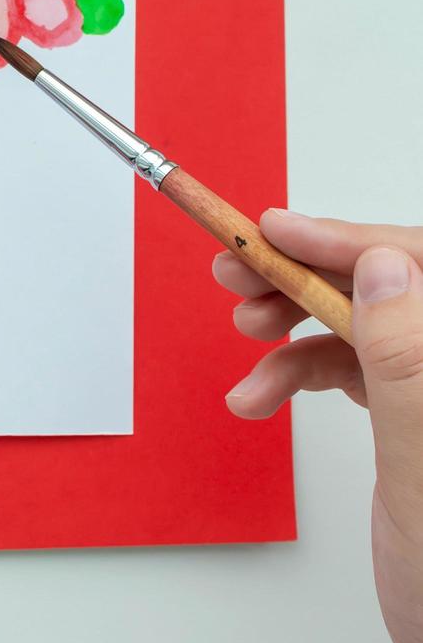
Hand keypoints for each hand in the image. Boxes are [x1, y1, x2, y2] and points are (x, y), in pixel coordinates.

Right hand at [215, 210, 422, 642]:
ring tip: (244, 332)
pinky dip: (292, 371)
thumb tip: (382, 268)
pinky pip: (346, 365)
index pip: (420, 265)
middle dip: (304, 272)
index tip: (274, 229)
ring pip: (356, 320)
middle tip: (238, 272)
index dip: (346, 238)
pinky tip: (257, 394)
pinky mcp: (410, 413)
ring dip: (290, 323)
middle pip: (382, 284)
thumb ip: (407, 361)